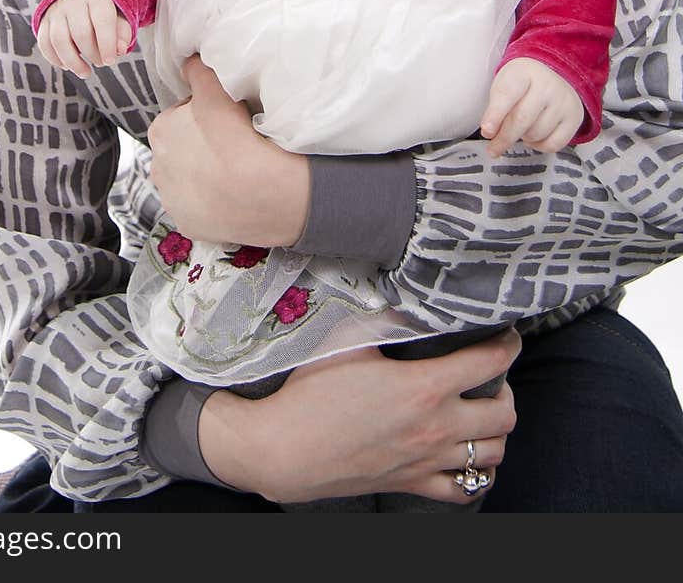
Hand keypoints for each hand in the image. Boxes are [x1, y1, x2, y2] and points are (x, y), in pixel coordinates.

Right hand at [36, 0, 131, 77]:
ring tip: (85, 73)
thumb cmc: (102, 13)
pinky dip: (55, 59)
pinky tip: (67, 66)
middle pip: (80, 33)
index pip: (102, 21)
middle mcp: (73, 1)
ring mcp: (56, 11)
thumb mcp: (118, 19)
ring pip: (59, 40)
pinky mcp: (44, 21)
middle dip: (92, 54)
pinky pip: (44, 43)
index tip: (110, 61)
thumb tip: (120, 50)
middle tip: (100, 62)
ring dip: (73, 62)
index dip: (107, 44)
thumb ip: (122, 34)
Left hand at [147, 55, 309, 245]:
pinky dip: (212, 203)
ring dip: (205, 176)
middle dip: (201, 146)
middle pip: (182, 149)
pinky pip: (199, 209)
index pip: (183, 116)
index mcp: (160, 131)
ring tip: (236, 172)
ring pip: (188, 180)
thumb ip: (200, 71)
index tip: (229, 122)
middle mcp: (156, 167)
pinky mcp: (187, 225)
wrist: (265, 193)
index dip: (208, 116)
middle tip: (234, 145)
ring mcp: (171, 200)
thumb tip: (189, 61)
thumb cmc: (240, 137)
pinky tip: (233, 196)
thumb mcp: (218, 91)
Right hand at [199, 328, 520, 502]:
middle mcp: (436, 427)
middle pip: (505, 414)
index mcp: (424, 387)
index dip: (508, 344)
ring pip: (493, 454)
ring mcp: (428, 461)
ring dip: (497, 431)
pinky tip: (467, 455)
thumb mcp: (347, 340)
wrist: (286, 449)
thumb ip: (385, 320)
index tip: (507, 334)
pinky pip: (465, 489)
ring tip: (483, 413)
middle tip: (491, 375)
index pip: (489, 363)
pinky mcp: (413, 485)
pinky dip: (476, 472)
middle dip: (507, 389)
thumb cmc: (312, 393)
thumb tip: (410, 306)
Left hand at [480, 58, 583, 156]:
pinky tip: (535, 136)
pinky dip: (539, 146)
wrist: (554, 76)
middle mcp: (547, 84)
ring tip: (521, 128)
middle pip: (522, 119)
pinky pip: (553, 144)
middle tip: (493, 148)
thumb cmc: (523, 84)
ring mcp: (564, 101)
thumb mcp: (505, 85)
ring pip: (536, 134)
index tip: (486, 131)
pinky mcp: (575, 117)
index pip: (507, 94)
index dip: (495, 115)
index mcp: (524, 71)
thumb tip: (491, 134)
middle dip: (504, 138)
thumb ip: (496, 108)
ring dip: (523, 138)